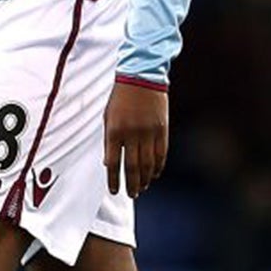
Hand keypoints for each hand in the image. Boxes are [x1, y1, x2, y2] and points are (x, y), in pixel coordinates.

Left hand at [104, 79, 168, 198]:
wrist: (141, 76)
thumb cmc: (121, 97)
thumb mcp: (108, 117)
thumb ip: (108, 141)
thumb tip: (109, 164)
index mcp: (115, 130)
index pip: (114, 163)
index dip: (114, 180)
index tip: (115, 190)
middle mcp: (132, 134)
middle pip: (132, 167)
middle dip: (132, 184)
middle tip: (132, 194)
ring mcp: (149, 132)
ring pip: (148, 163)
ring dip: (145, 178)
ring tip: (143, 187)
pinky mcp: (162, 129)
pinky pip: (161, 153)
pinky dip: (158, 166)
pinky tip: (155, 174)